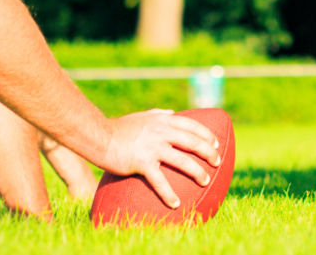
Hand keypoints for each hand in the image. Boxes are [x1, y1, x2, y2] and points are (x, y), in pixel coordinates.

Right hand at [99, 110, 220, 208]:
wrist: (98, 136)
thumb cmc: (118, 128)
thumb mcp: (141, 116)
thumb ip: (157, 114)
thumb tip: (172, 112)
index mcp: (161, 120)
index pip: (191, 125)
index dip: (206, 134)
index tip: (216, 143)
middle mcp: (160, 132)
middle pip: (192, 141)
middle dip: (208, 152)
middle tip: (217, 162)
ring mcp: (152, 147)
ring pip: (183, 160)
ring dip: (197, 172)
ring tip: (205, 181)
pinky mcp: (142, 162)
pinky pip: (159, 181)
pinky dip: (169, 194)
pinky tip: (175, 204)